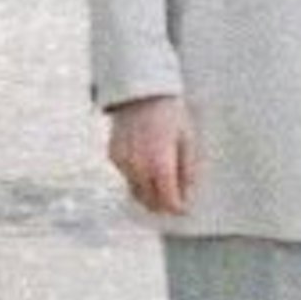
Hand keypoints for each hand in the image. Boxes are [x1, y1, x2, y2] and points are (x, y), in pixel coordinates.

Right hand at [105, 94, 196, 217]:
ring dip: (149, 194)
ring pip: (135, 192)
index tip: (184, 207)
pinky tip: (146, 164)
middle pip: (150, 202)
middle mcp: (138, 168)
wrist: (142, 91)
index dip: (178, 208)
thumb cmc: (170, 113)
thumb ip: (187, 172)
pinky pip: (126, 177)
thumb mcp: (187, 140)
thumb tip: (187, 196)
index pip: (167, 201)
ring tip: (161, 183)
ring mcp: (123, 163)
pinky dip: (136, 178)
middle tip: (174, 199)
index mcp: (160, 165)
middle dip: (163, 204)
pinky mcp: (113, 156)